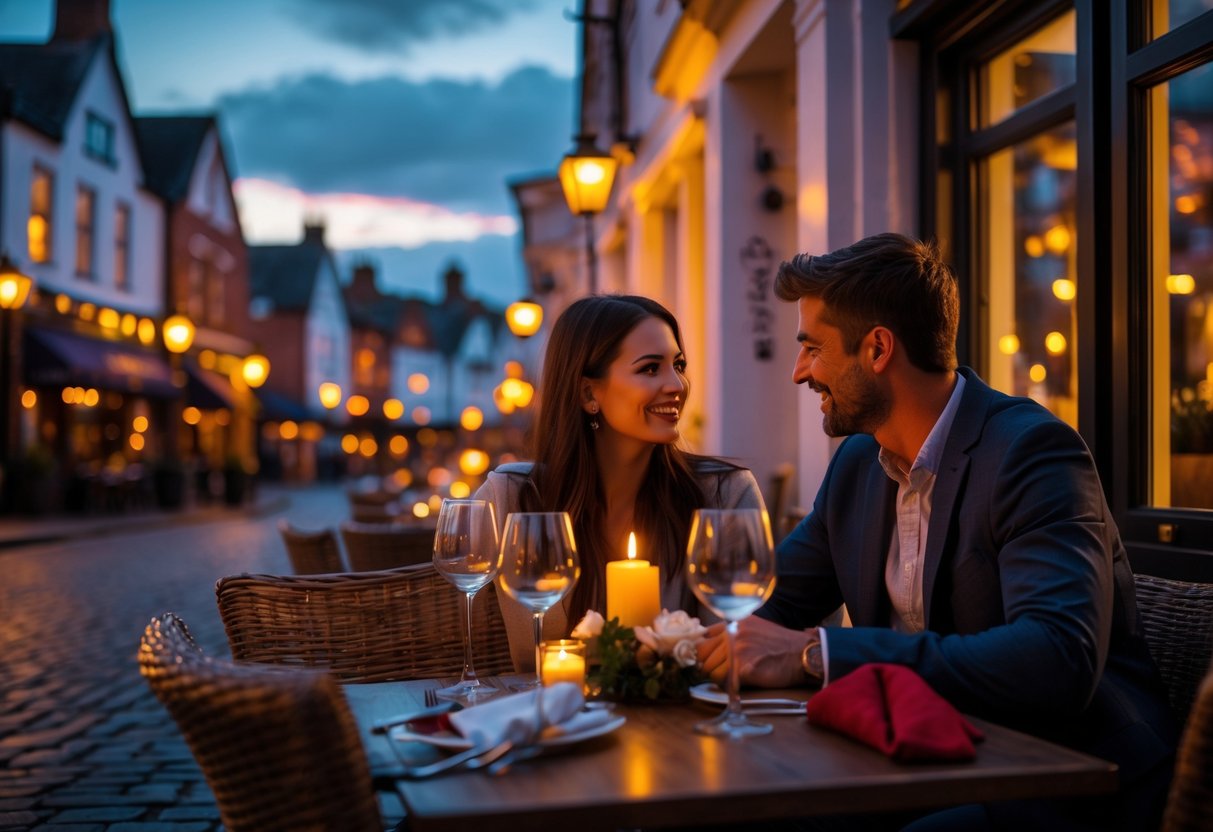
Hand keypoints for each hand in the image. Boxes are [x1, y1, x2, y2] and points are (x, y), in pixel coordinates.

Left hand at [696, 617, 813, 687]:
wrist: (802, 655)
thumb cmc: (781, 644)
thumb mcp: (755, 627)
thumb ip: (734, 633)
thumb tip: (714, 646)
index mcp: (735, 623)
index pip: (704, 636)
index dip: (704, 649)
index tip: (706, 657)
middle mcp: (733, 634)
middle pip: (702, 653)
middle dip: (707, 664)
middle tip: (716, 672)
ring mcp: (737, 651)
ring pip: (710, 669)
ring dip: (716, 676)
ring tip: (729, 679)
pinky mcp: (742, 669)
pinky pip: (722, 680)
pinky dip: (726, 685)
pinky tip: (736, 685)